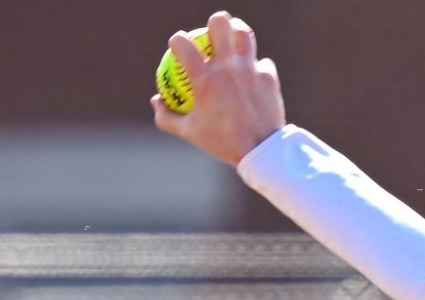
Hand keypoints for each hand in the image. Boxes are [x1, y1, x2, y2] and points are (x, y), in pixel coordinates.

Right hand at [152, 12, 286, 165]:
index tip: (179, 45)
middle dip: (215, 22)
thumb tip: (156, 101)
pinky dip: (256, 67)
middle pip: (220, 24)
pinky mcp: (269, 77)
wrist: (261, 153)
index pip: (182, 44)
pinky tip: (253, 73)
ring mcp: (250, 70)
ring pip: (245, 34)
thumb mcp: (190, 132)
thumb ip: (167, 117)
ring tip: (234, 38)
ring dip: (238, 33)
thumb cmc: (222, 142)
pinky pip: (262, 63)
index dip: (177, 40)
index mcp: (204, 79)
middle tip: (212, 30)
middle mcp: (227, 68)